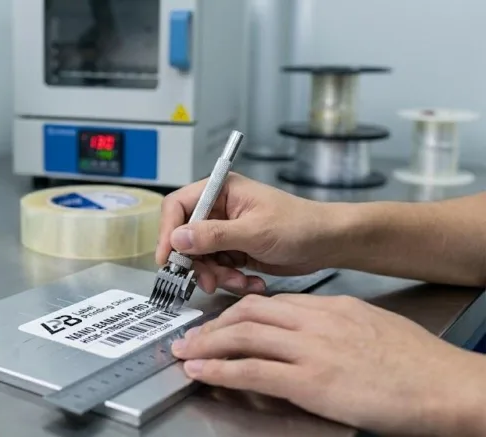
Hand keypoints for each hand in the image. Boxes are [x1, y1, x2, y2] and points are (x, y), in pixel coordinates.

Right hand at [156, 173, 337, 294]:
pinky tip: (251, 282)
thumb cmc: (299, 226)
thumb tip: (177, 239)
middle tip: (208, 281)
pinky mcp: (234, 251)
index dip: (168, 232)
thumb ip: (214, 236)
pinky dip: (230, 279)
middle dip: (197, 263)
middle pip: (186, 238)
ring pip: (200, 258)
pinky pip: (218, 269)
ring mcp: (225, 232)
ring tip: (240, 282)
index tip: (169, 258)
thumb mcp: (254, 231)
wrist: (328, 244)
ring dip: (217, 275)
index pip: (178, 207)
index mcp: (220, 191)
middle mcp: (218, 210)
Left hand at [171, 294, 485, 436]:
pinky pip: (252, 371)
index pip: (271, 303)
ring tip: (185, 352)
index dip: (238, 312)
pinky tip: (202, 373)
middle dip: (214, 325)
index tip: (222, 322)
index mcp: (330, 308)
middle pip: (249, 313)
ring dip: (207, 345)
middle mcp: (315, 322)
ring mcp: (311, 350)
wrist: (446, 384)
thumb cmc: (418, 363)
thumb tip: (312, 336)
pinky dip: (220, 371)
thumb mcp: (372, 328)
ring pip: (243, 336)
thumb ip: (336, 327)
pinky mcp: (311, 381)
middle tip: (193, 336)